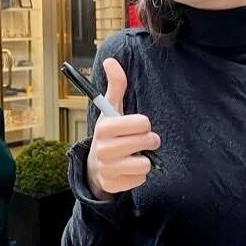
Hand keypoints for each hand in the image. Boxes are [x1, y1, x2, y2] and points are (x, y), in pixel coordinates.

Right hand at [86, 58, 160, 199]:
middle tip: (144, 140)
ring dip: (145, 159)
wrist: (96, 166)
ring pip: (144, 164)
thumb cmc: (110, 133)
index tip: (140, 125)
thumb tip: (110, 60)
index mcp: (104, 127)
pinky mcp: (114, 185)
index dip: (144, 124)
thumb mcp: (111, 110)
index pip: (141, 122)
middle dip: (150, 141)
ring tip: (136, 155)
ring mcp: (108, 169)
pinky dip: (139, 175)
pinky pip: (140, 179)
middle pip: (146, 142)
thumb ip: (116, 86)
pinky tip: (129, 169)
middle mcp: (103, 148)